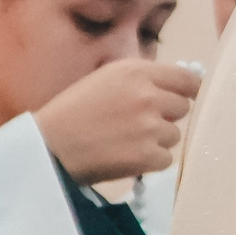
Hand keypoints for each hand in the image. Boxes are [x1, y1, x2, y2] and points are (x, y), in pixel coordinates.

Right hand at [35, 60, 199, 182]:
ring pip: (174, 135)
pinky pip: (166, 159)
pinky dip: (150, 162)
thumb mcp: (106, 79)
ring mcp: (150, 126)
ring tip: (125, 141)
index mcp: (137, 72)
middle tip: (137, 124)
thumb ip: (142, 80)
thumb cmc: (72, 112)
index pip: (187, 79)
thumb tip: (182, 85)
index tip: (182, 98)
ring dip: (156, 140)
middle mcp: (148, 96)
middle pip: (183, 108)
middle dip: (166, 116)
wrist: (48, 147)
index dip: (187, 91)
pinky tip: (125, 157)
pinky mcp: (148, 155)